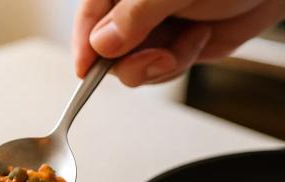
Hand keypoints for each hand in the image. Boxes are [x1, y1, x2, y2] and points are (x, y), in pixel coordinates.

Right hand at [72, 0, 284, 85]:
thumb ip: (136, 15)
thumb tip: (102, 43)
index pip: (89, 15)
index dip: (85, 45)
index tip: (86, 71)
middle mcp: (134, 7)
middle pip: (107, 48)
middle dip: (135, 60)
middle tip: (160, 57)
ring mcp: (151, 28)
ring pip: (132, 65)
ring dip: (163, 63)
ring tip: (192, 38)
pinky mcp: (170, 46)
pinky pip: (157, 72)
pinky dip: (178, 64)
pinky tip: (199, 39)